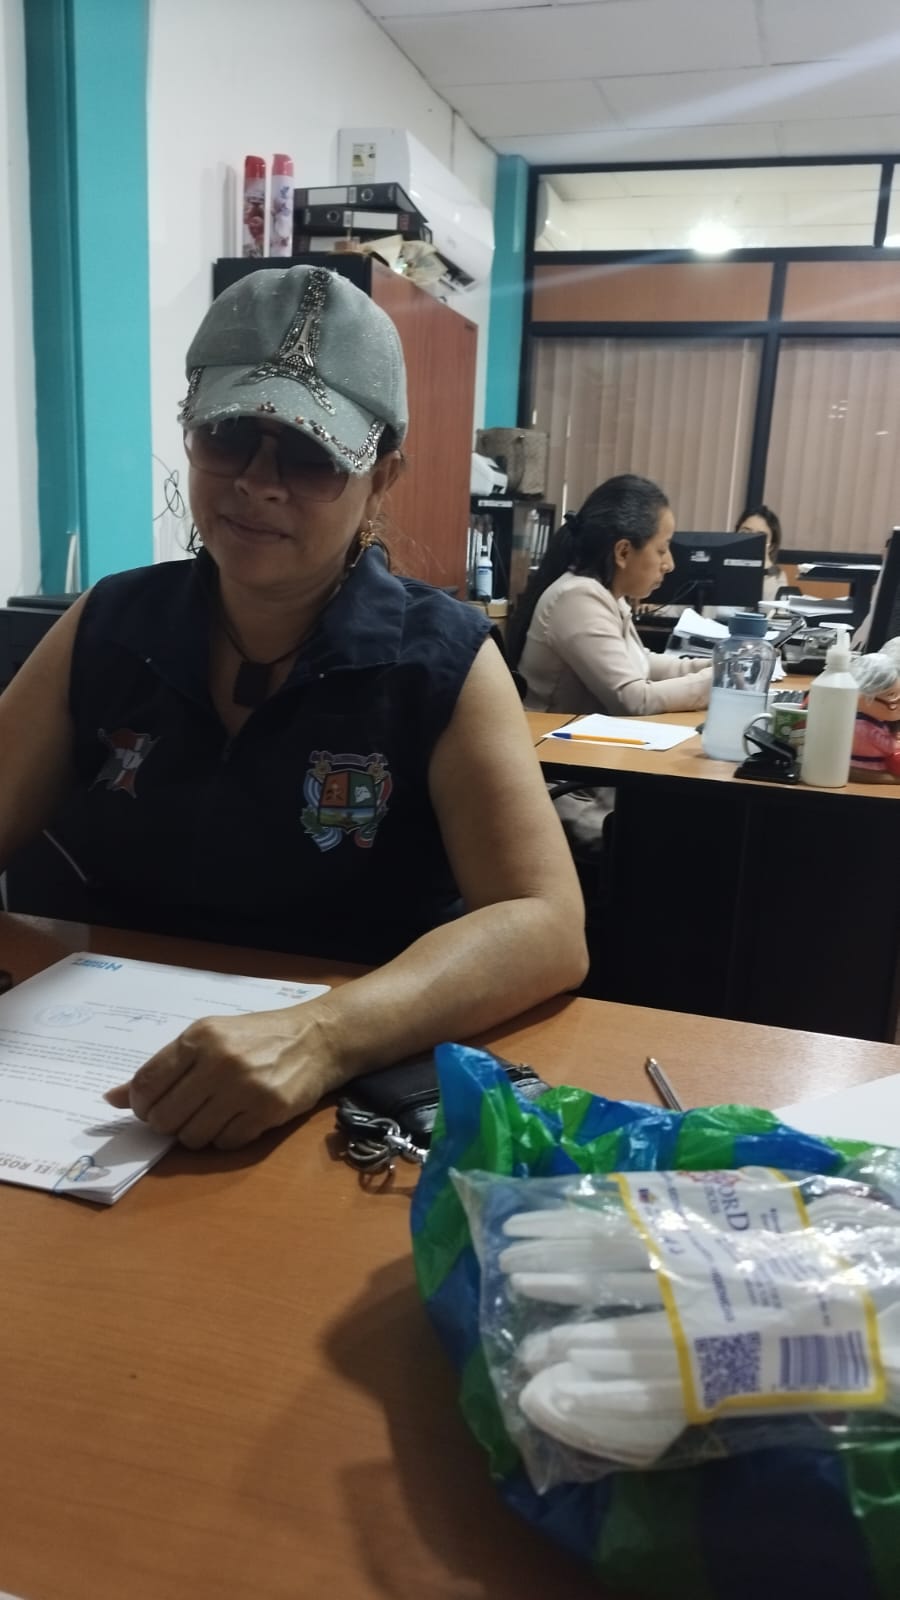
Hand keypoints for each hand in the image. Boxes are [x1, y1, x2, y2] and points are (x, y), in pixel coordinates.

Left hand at [103, 1002, 343, 1149]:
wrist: (315, 1038)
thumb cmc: (254, 1037)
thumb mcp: (207, 1038)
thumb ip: (162, 1068)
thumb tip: (110, 1099)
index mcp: (198, 1038)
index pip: (146, 1085)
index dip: (140, 1106)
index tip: (149, 1108)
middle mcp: (219, 1061)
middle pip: (165, 1117)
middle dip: (166, 1123)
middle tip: (181, 1114)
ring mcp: (245, 1089)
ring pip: (192, 1136)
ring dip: (195, 1133)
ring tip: (211, 1115)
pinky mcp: (267, 1112)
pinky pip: (225, 1144)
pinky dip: (224, 1138)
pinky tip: (235, 1119)